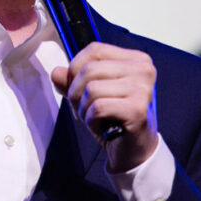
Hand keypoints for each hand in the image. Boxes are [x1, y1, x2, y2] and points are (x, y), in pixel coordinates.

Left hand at [51, 42, 158, 172]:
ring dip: (84, 108)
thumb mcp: (90, 95)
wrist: (133, 150)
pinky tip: (101, 126)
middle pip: (90, 69)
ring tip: (94, 118)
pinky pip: (98, 107)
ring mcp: (142, 89)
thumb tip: (57, 73)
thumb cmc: (114, 119)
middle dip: (76, 92)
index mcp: (136, 59)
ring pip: (91, 88)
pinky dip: (91, 120)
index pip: (95, 49)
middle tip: (83, 108)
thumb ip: (72, 81)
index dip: (75, 67)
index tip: (75, 86)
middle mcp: (143, 70)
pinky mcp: (137, 109)